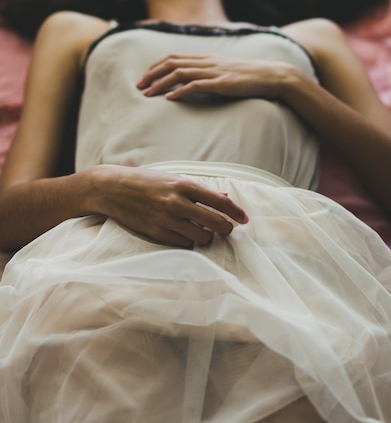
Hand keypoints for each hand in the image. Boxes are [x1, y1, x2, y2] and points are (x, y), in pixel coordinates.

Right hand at [91, 165, 248, 247]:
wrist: (113, 189)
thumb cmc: (146, 181)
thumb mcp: (174, 179)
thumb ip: (200, 191)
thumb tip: (225, 198)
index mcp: (184, 185)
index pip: (220, 202)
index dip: (237, 212)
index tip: (245, 219)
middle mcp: (177, 202)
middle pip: (216, 223)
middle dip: (226, 228)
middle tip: (227, 229)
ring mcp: (166, 220)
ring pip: (202, 237)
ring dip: (207, 236)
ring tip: (203, 231)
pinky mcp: (157, 233)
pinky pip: (184, 243)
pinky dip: (189, 240)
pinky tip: (185, 233)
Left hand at [137, 54, 300, 100]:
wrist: (271, 76)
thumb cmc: (249, 76)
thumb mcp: (225, 72)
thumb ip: (209, 74)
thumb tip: (194, 83)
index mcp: (206, 58)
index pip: (174, 57)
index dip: (156, 66)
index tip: (144, 77)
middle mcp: (207, 62)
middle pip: (171, 63)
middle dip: (152, 74)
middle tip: (138, 86)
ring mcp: (213, 72)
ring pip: (179, 74)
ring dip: (160, 84)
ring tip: (148, 94)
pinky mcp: (221, 83)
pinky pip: (196, 86)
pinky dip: (180, 91)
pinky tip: (169, 99)